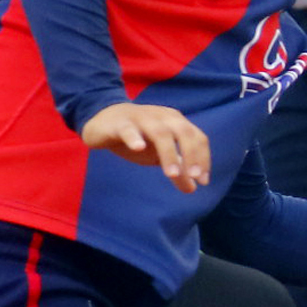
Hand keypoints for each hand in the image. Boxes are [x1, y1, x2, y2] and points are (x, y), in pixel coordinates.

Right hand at [80, 103, 209, 192]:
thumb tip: (193, 188)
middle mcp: (162, 117)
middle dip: (191, 154)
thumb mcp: (158, 155)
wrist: (103, 121)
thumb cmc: (138, 137)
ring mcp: (141, 118)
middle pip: (183, 132)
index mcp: (176, 122)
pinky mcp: (119, 123)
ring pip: (159, 132)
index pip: (197, 137)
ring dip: (168, 153)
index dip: (203, 158)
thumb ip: (177, 170)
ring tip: (172, 174)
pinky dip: (134, 137)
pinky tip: (138, 148)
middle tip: (193, 176)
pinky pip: (128, 129)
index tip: (202, 180)